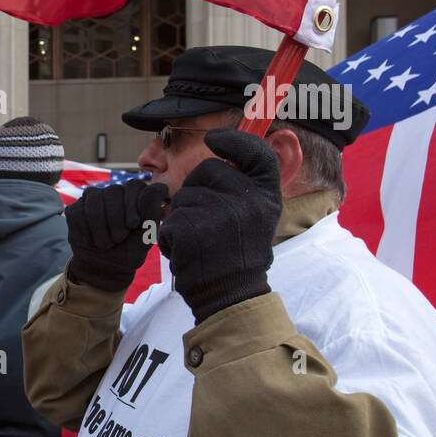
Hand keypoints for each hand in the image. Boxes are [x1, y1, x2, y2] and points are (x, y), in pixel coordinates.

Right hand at [65, 179, 167, 291]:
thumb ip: (153, 210)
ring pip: (95, 198)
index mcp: (135, 196)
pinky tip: (91, 239)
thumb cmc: (130, 251)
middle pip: (114, 190)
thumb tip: (159, 187)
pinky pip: (78, 210)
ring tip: (106, 242)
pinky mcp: (76, 209)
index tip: (133, 225)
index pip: (135, 185)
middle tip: (119, 238)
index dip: (133, 204)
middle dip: (117, 219)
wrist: (105, 269)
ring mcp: (94, 199)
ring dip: (101, 226)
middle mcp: (115, 193)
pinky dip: (86, 230)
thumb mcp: (147, 234)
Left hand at [157, 128, 282, 323]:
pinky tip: (187, 253)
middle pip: (205, 170)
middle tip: (207, 223)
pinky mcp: (192, 229)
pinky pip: (169, 221)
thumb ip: (244, 187)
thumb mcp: (256, 217)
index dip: (235, 140)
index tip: (214, 139)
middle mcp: (247, 200)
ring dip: (182, 219)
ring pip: (182, 197)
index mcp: (266, 195)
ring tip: (200, 243)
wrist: (230, 297)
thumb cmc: (238, 256)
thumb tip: (223, 151)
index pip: (256, 151)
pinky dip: (170, 238)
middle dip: (196, 190)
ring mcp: (219, 214)